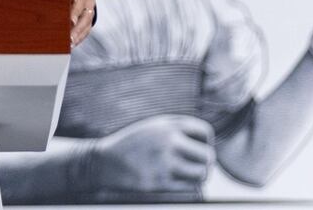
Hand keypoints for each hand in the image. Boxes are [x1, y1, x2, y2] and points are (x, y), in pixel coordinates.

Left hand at [70, 0, 95, 47]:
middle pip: (81, 4)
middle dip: (75, 14)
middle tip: (70, 22)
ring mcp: (90, 3)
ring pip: (86, 18)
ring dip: (78, 29)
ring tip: (70, 39)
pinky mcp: (90, 14)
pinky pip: (87, 27)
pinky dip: (80, 36)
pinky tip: (72, 44)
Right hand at [91, 115, 214, 191]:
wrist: (104, 162)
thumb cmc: (132, 144)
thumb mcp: (152, 126)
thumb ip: (178, 127)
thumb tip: (207, 141)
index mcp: (167, 125)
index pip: (205, 131)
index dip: (205, 141)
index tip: (196, 147)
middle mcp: (168, 142)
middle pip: (208, 155)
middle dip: (205, 161)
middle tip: (197, 164)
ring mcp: (165, 163)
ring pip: (201, 174)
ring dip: (199, 176)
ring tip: (189, 174)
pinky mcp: (160, 183)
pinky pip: (190, 188)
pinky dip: (188, 186)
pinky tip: (178, 181)